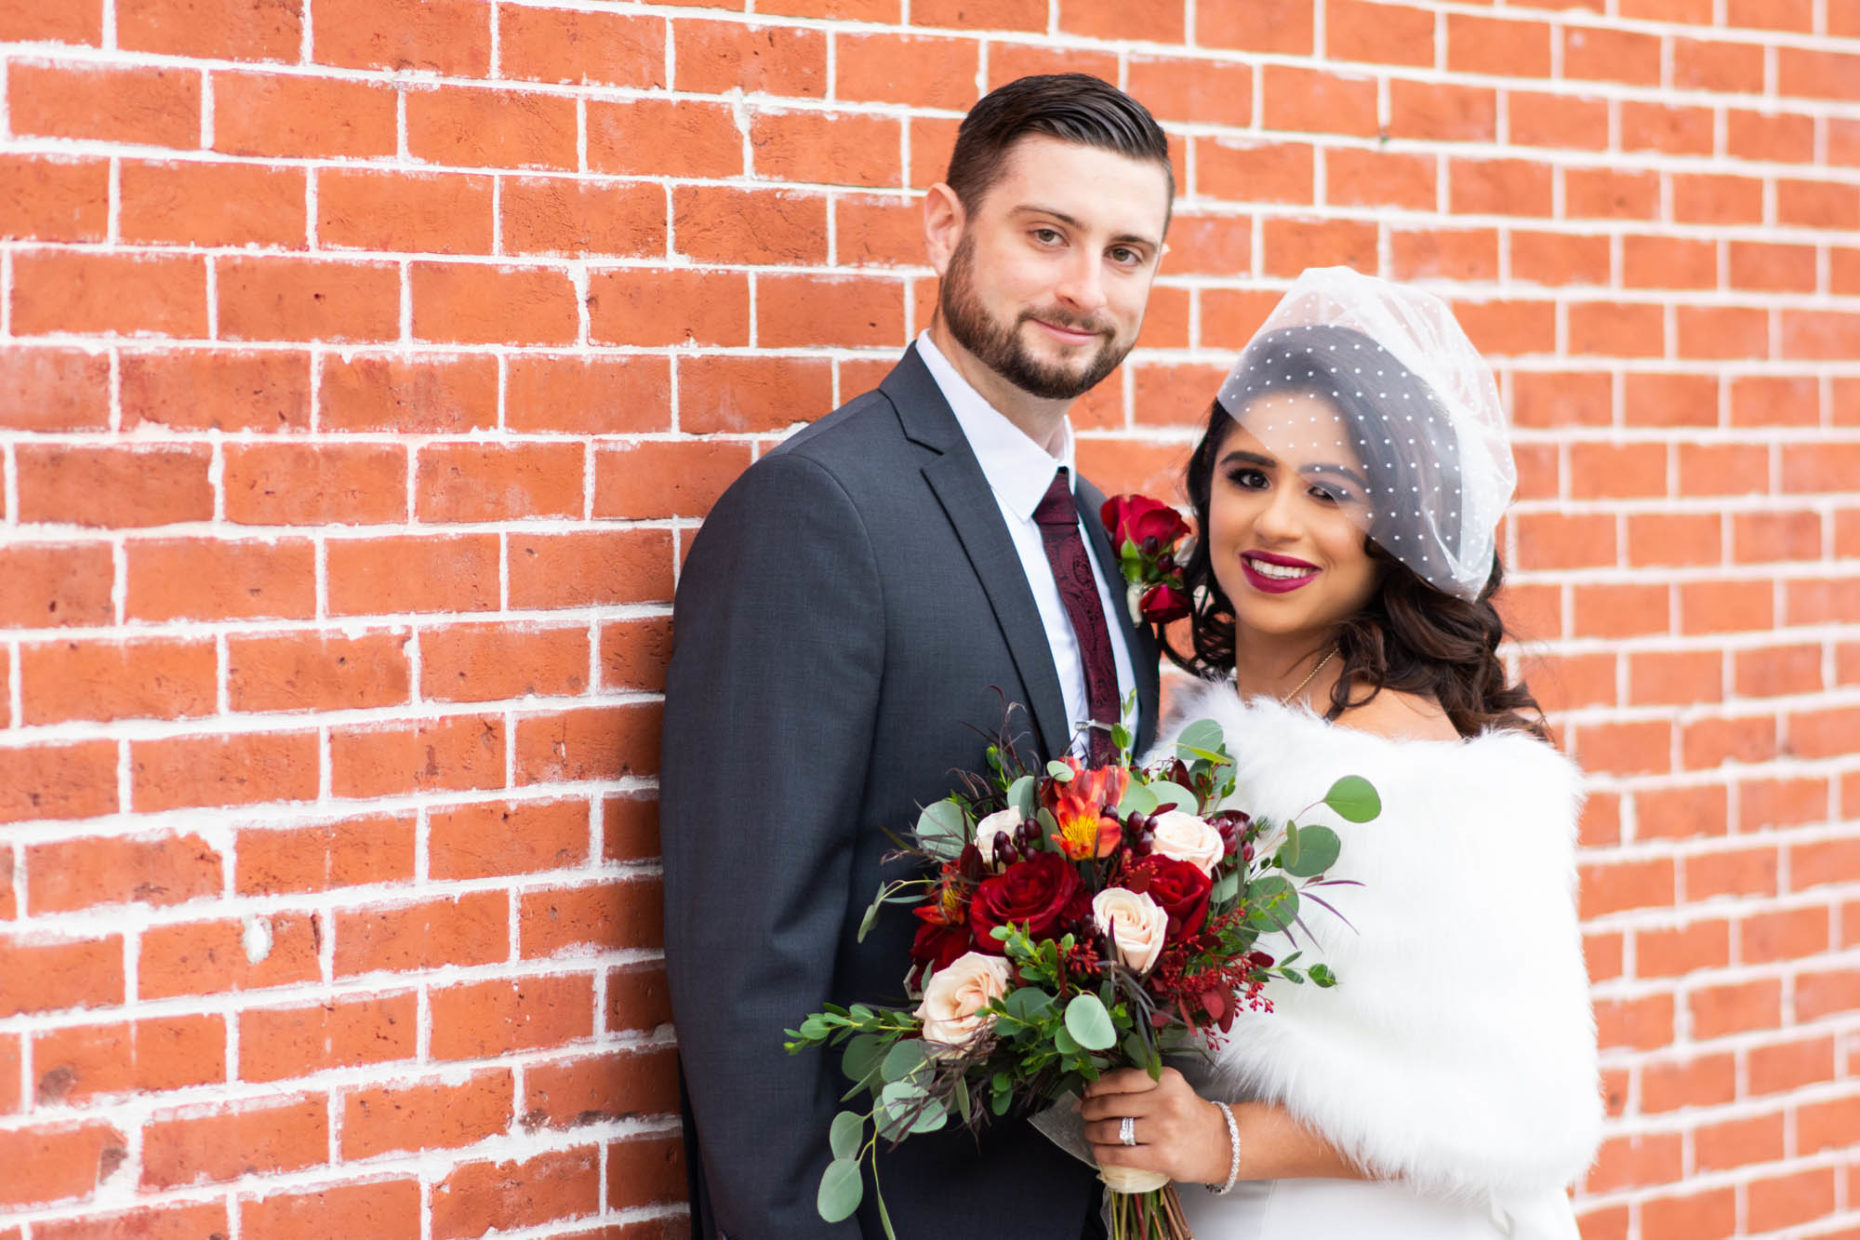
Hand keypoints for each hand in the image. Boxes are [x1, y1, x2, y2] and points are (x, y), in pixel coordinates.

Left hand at [1079, 1067, 1233, 1185]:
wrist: (1220, 1143)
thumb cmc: (1187, 1113)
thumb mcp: (1169, 1088)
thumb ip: (1137, 1084)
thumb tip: (1092, 1090)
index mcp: (1166, 1079)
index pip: (1119, 1080)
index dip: (1096, 1087)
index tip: (1088, 1092)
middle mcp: (1165, 1102)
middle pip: (1110, 1105)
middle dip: (1089, 1110)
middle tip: (1084, 1113)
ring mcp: (1163, 1131)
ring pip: (1111, 1130)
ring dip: (1091, 1131)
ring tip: (1090, 1131)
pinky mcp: (1161, 1157)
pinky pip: (1119, 1155)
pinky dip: (1102, 1152)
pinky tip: (1099, 1150)